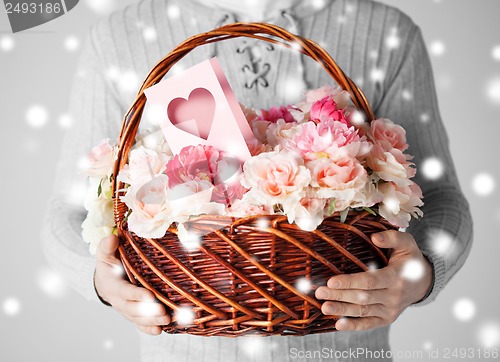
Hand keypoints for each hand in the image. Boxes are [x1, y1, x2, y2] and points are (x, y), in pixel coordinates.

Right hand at [94, 235, 170, 334]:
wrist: (105, 280)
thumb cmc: (109, 264)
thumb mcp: (105, 254)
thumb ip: (106, 247)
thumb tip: (112, 239)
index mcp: (112, 285)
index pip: (125, 291)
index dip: (136, 295)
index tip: (150, 296)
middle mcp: (119, 300)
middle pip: (133, 309)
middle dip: (148, 312)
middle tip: (164, 313)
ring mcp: (126, 309)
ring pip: (138, 318)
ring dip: (152, 321)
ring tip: (167, 321)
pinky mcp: (133, 314)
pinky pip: (140, 323)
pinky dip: (148, 328)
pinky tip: (160, 331)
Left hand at [315, 230, 432, 330]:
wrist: (423, 281)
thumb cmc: (410, 259)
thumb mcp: (406, 243)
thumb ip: (392, 237)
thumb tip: (374, 237)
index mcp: (397, 277)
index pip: (370, 281)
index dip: (350, 282)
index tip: (331, 281)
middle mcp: (394, 296)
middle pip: (363, 297)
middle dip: (340, 296)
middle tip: (320, 292)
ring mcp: (390, 310)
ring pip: (363, 312)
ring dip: (342, 310)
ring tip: (324, 307)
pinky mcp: (387, 319)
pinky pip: (369, 324)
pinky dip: (354, 326)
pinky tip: (338, 325)